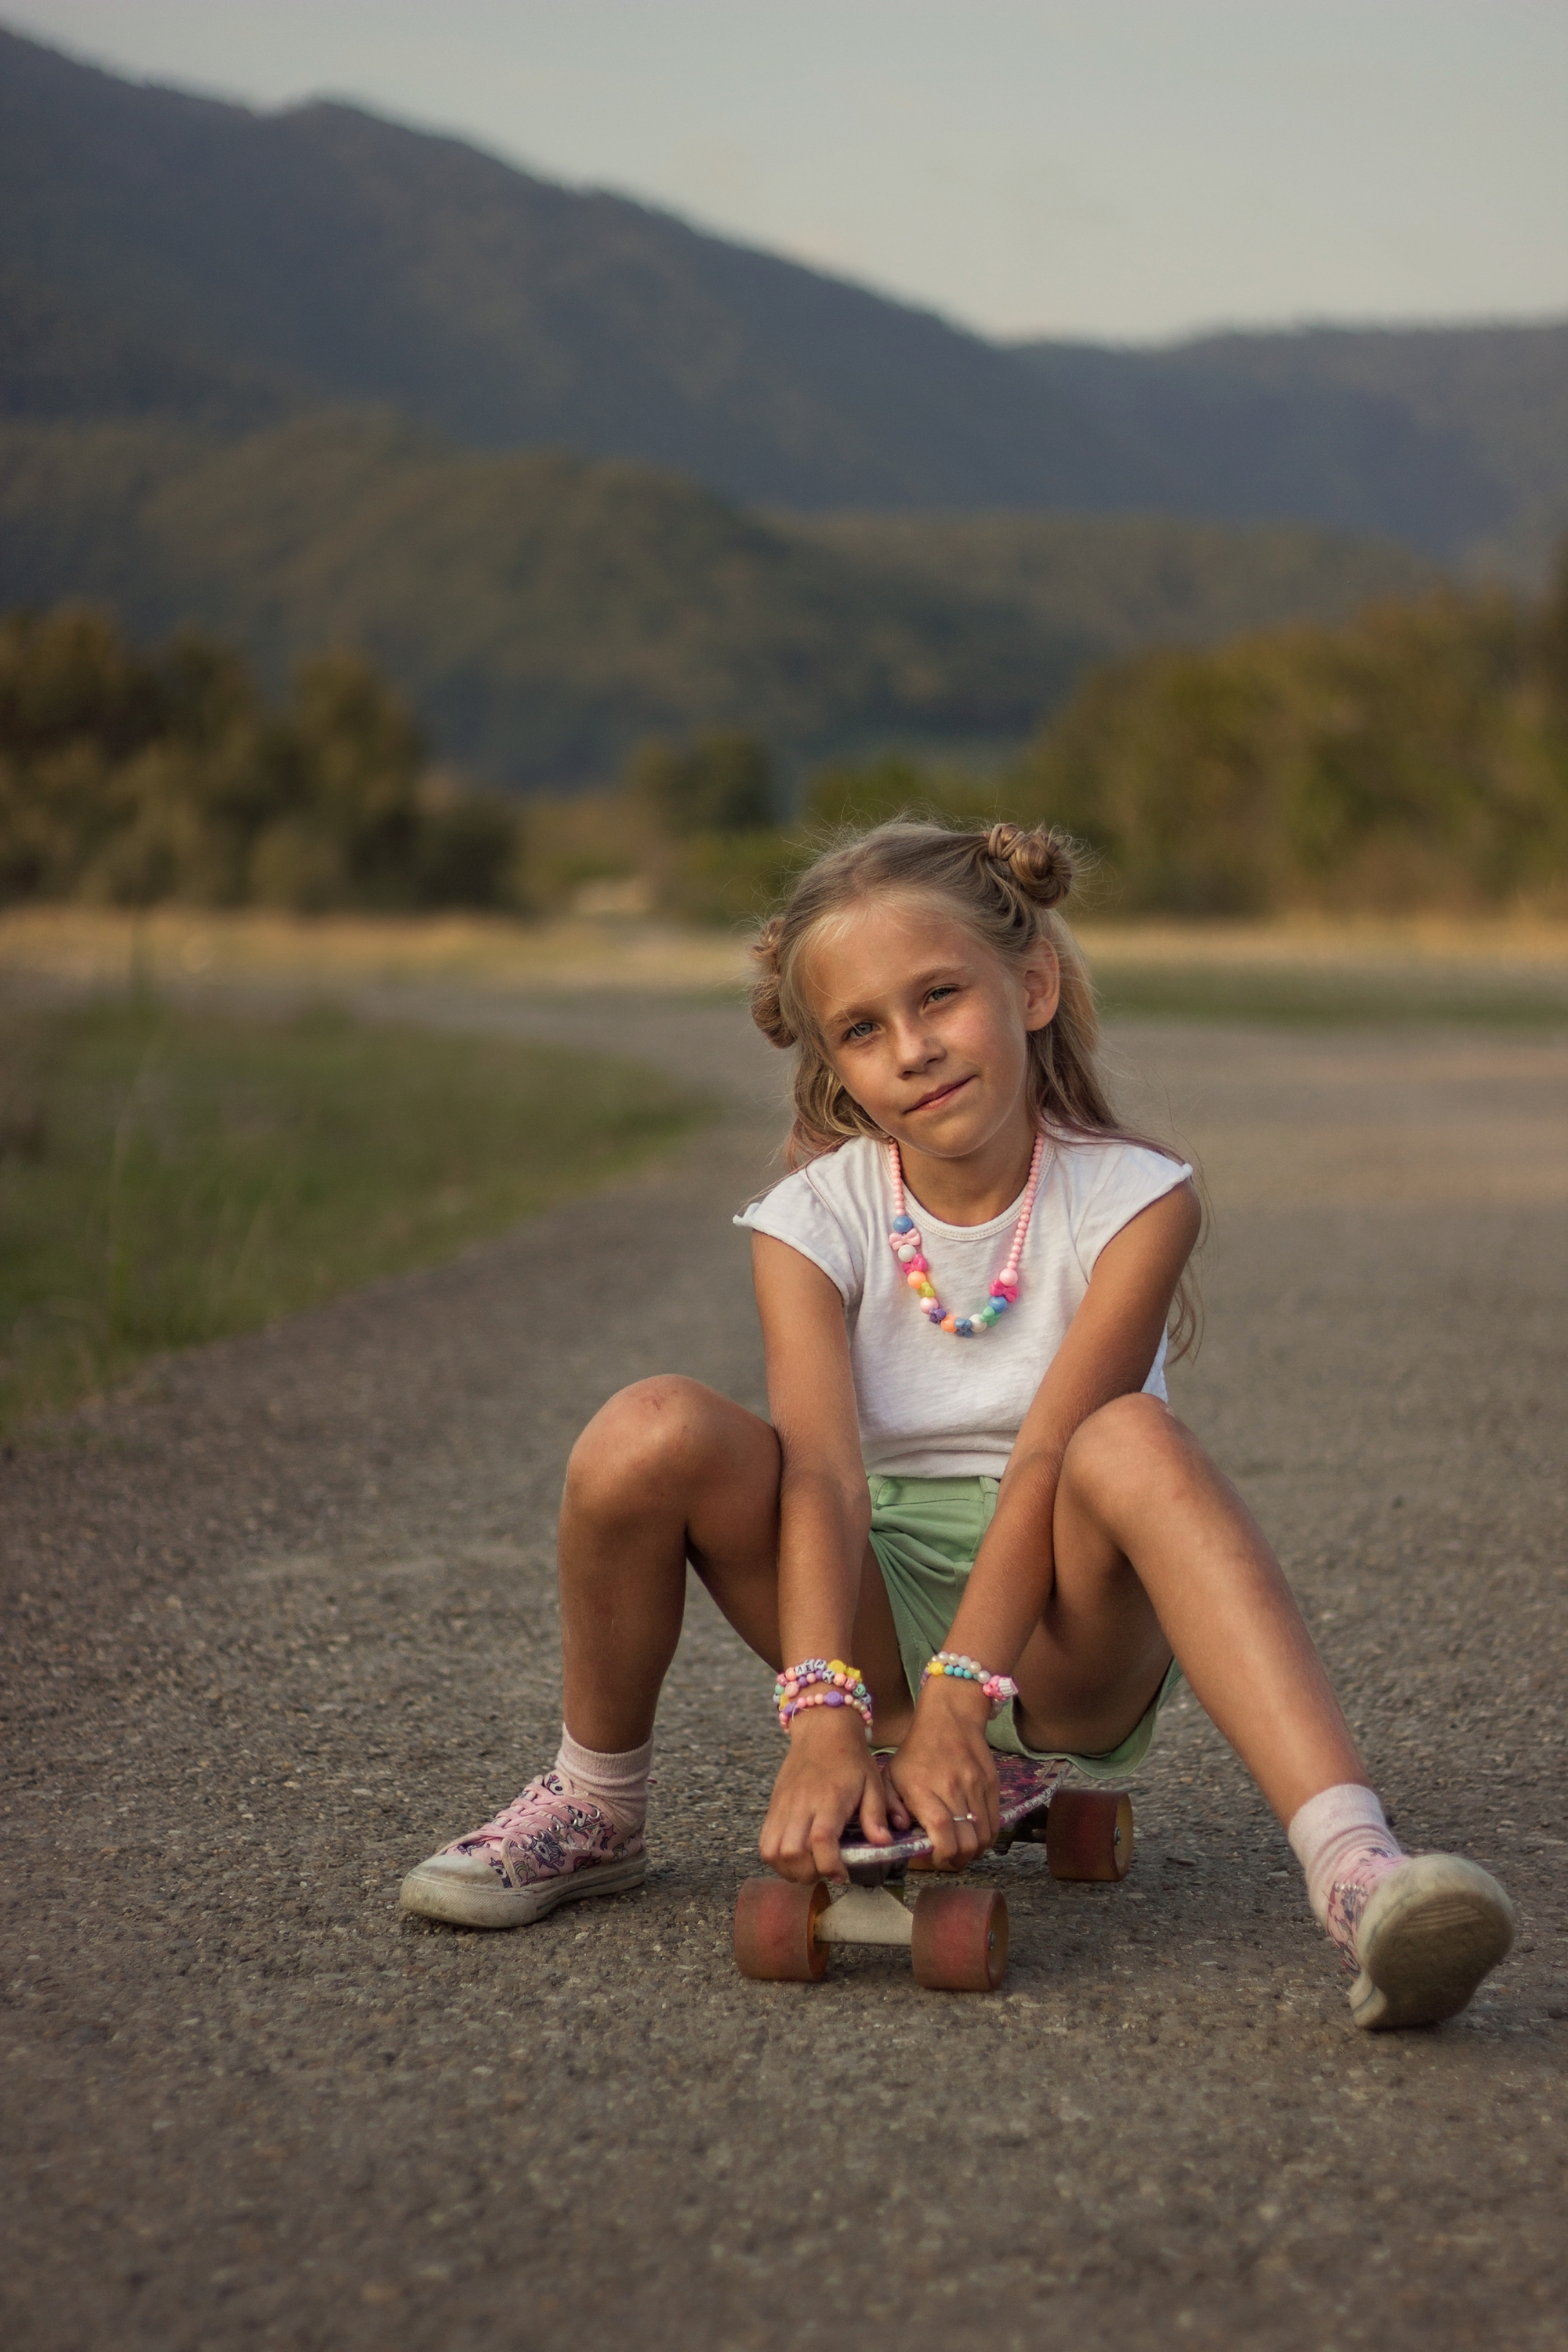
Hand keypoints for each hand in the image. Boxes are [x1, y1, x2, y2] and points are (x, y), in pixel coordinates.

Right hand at [759, 1709, 901, 1882]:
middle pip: (792, 1852)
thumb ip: (876, 1815)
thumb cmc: (851, 1759)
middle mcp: (802, 1804)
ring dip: (789, 1869)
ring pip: (773, 1851)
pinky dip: (776, 1858)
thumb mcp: (873, 1783)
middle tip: (826, 1871)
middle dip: (809, 1873)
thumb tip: (882, 1844)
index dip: (829, 1865)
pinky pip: (764, 1841)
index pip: (821, 1840)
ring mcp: (783, 1806)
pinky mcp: (773, 1806)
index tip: (842, 1874)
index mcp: (829, 1799)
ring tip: (809, 1867)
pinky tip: (794, 1857)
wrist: (822, 1730)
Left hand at [886, 1677, 1000, 1870]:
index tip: (936, 1860)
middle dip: (958, 1861)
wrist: (949, 1718)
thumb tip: (900, 1833)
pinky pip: (995, 1822)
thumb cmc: (916, 1751)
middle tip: (949, 1861)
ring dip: (974, 1852)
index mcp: (923, 1789)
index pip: (942, 1831)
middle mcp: (952, 1789)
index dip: (943, 1854)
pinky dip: (987, 1837)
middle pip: (966, 1841)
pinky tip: (975, 1837)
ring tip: (962, 1851)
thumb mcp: (890, 1775)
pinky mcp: (992, 1785)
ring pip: (984, 1836)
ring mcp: (975, 1787)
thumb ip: (889, 1807)